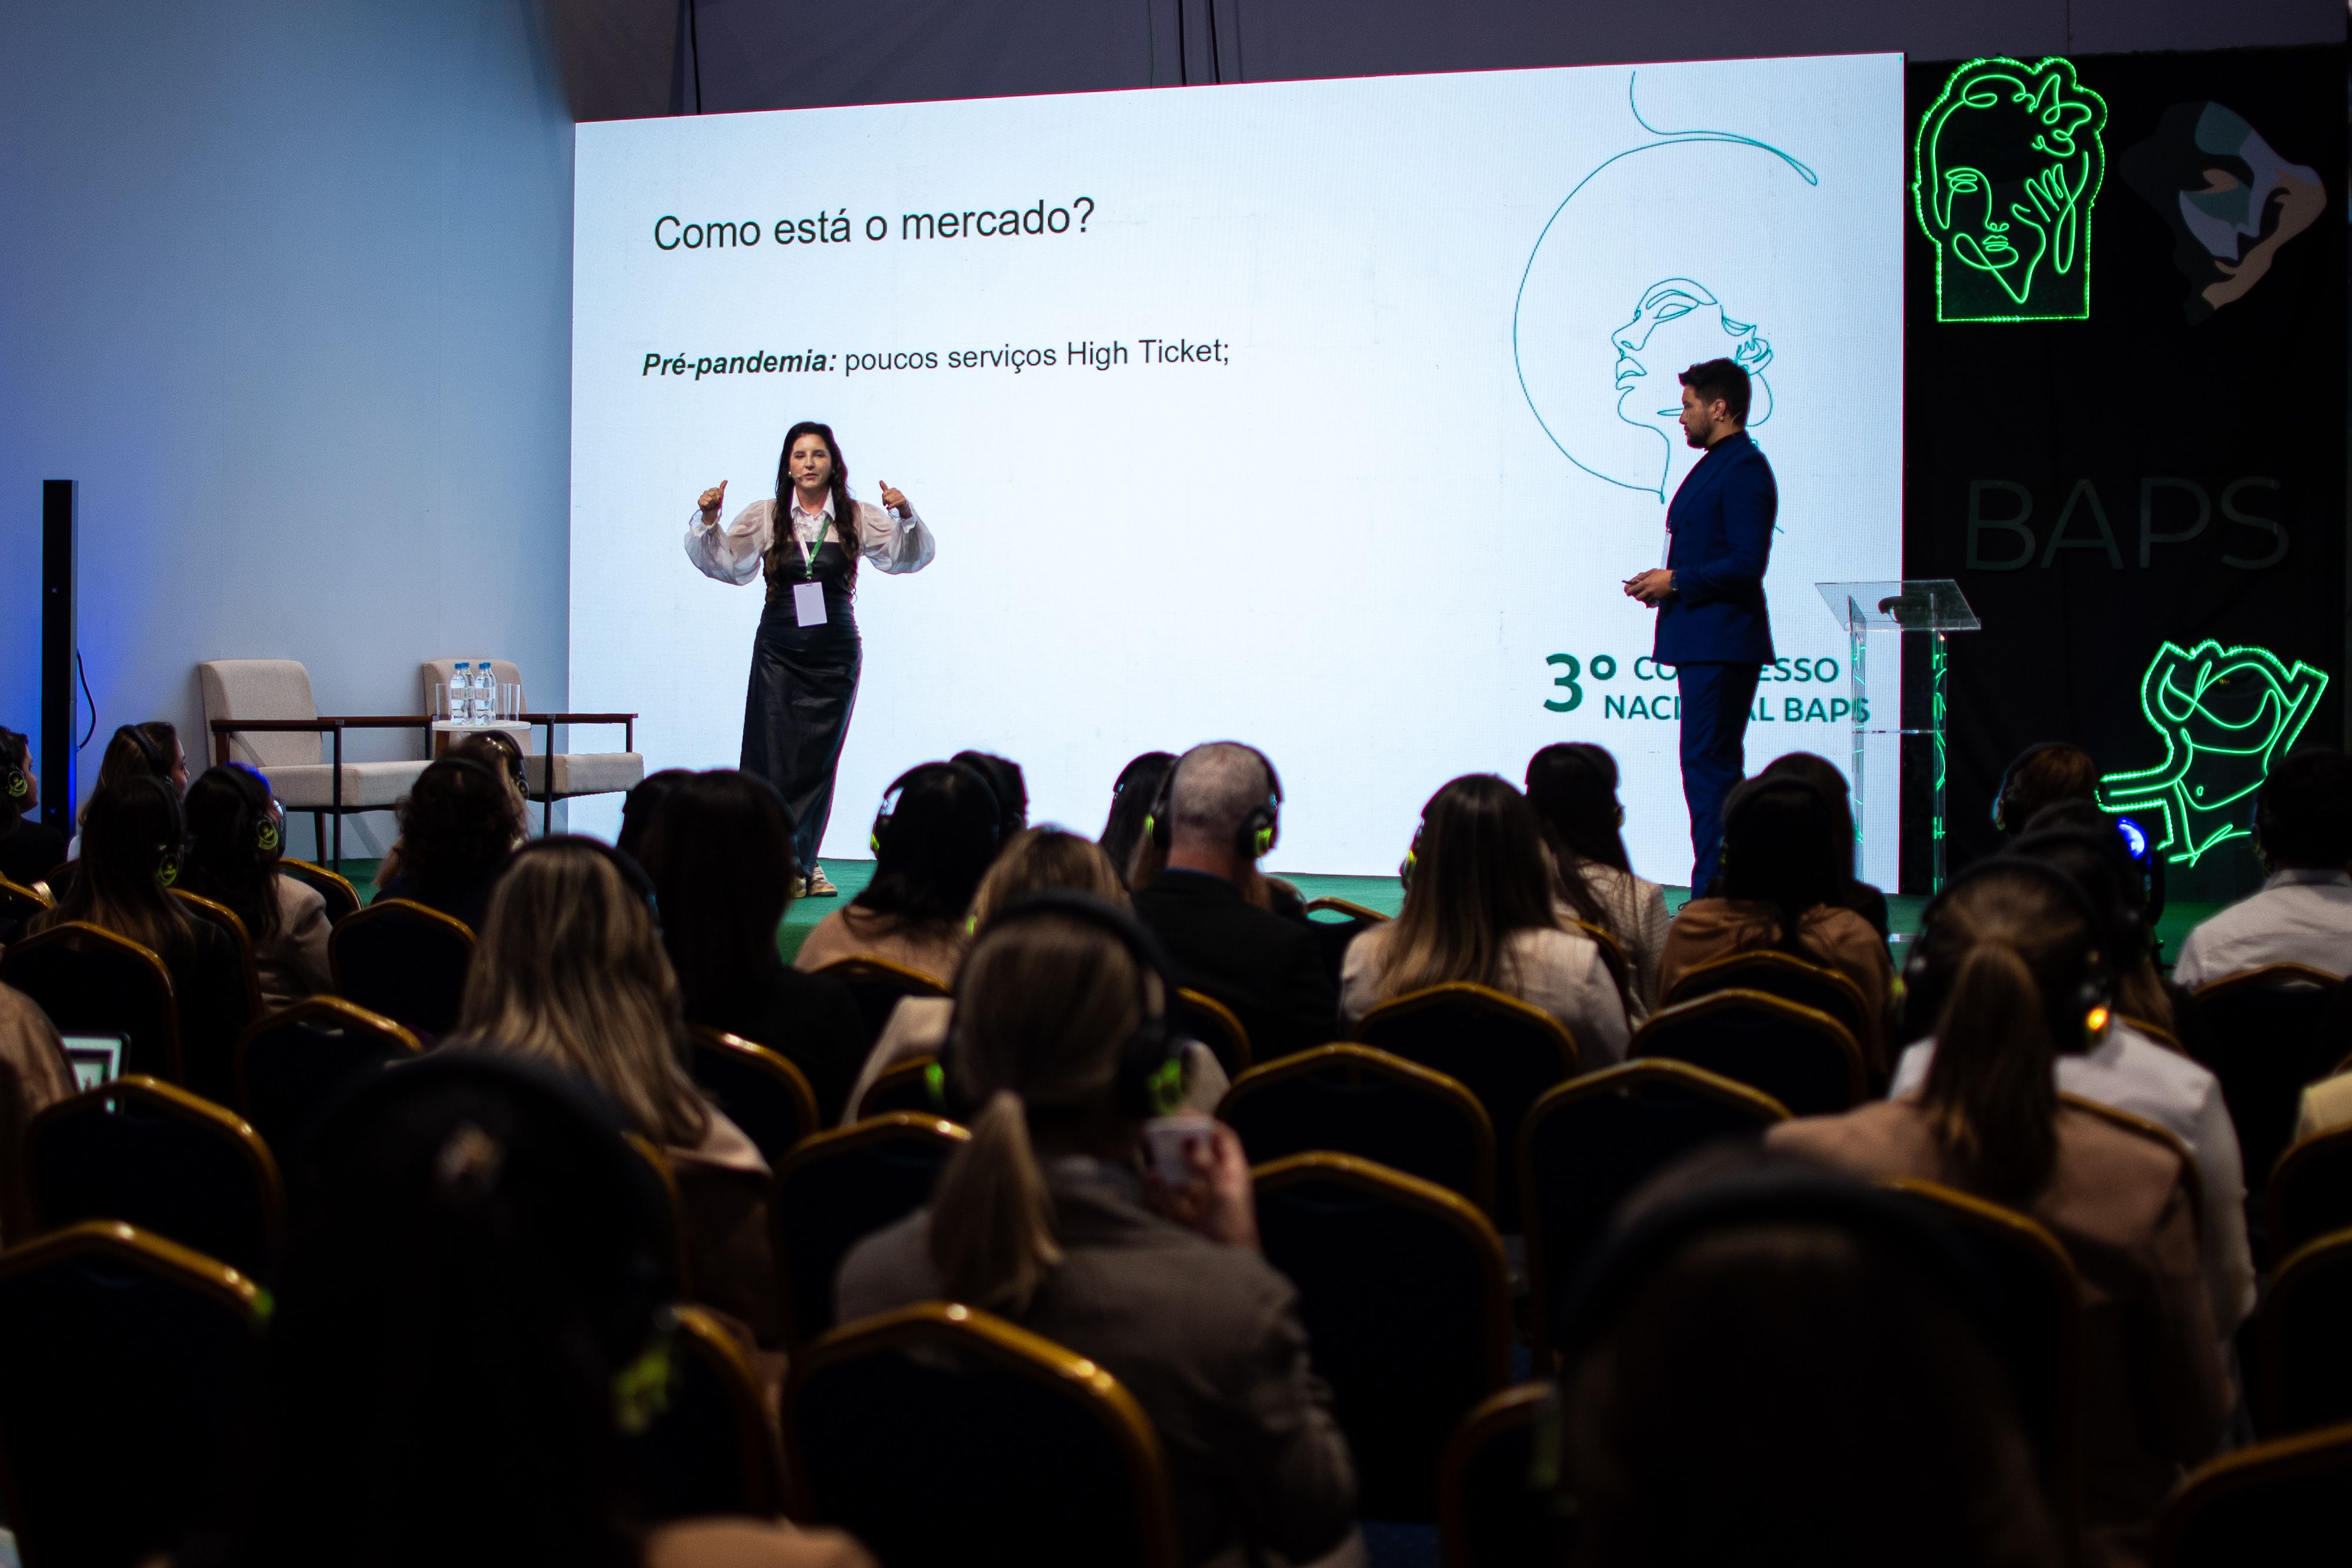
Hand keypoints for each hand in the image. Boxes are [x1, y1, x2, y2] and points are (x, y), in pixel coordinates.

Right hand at [696, 480, 727, 519]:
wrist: (713, 514)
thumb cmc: (717, 505)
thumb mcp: (721, 497)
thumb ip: (722, 488)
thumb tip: (726, 480)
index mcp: (712, 490)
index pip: (717, 490)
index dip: (719, 496)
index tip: (718, 500)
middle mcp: (706, 492)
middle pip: (713, 494)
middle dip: (716, 500)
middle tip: (714, 503)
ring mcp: (702, 496)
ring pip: (710, 499)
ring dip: (712, 504)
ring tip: (711, 505)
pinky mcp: (699, 501)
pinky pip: (706, 503)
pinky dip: (708, 507)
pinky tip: (707, 507)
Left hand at [879, 482, 908, 517]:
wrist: (904, 506)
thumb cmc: (896, 500)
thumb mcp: (890, 494)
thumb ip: (885, 488)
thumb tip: (880, 480)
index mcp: (893, 489)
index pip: (884, 494)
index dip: (883, 499)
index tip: (884, 503)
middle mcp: (897, 491)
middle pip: (887, 498)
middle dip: (886, 502)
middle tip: (887, 505)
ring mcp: (901, 495)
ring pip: (890, 501)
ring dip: (888, 505)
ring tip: (889, 507)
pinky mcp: (903, 500)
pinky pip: (894, 503)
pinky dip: (891, 506)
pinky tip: (889, 508)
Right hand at [1142, 1122, 1258, 1249]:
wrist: (1228, 1266)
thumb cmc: (1234, 1228)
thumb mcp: (1223, 1192)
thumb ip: (1206, 1165)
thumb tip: (1189, 1141)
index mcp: (1234, 1173)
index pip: (1222, 1138)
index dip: (1205, 1123)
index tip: (1183, 1115)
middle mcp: (1218, 1182)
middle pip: (1198, 1155)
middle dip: (1180, 1146)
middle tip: (1161, 1135)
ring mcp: (1202, 1199)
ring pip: (1181, 1176)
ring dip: (1167, 1169)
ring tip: (1154, 1164)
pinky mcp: (1188, 1215)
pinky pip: (1171, 1197)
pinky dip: (1159, 1190)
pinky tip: (1152, 1181)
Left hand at [1623, 568, 1674, 604]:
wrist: (1675, 580)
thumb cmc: (1663, 574)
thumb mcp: (1652, 571)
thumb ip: (1643, 575)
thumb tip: (1636, 578)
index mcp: (1645, 583)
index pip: (1633, 589)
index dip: (1629, 591)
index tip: (1627, 592)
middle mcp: (1648, 590)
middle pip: (1638, 596)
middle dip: (1636, 596)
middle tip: (1635, 594)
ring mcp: (1653, 595)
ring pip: (1644, 599)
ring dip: (1643, 597)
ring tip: (1644, 594)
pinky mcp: (1658, 599)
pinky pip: (1652, 600)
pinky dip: (1650, 599)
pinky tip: (1652, 595)